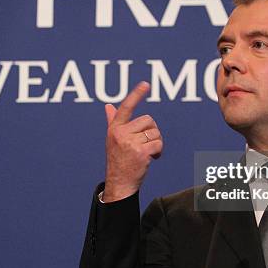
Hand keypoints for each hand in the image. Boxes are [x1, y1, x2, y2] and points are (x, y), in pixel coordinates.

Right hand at [102, 81, 162, 201]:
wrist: (119, 183)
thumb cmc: (118, 160)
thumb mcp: (112, 139)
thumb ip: (112, 121)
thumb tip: (108, 106)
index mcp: (114, 128)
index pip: (126, 107)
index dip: (136, 95)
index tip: (145, 84)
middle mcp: (121, 133)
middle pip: (148, 120)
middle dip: (151, 132)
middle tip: (146, 144)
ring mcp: (130, 143)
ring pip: (155, 132)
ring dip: (156, 142)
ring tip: (147, 152)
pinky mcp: (141, 152)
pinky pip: (158, 144)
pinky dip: (159, 151)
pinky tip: (152, 158)